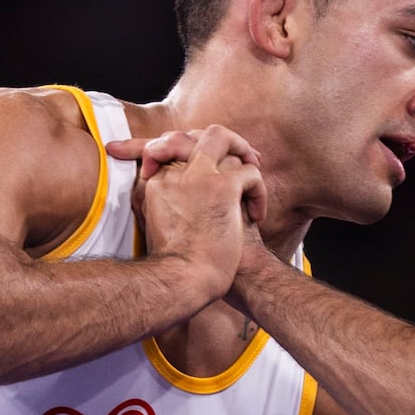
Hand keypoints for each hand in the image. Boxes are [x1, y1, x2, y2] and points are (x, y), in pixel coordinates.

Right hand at [108, 126, 267, 301]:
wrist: (184, 280)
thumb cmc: (176, 267)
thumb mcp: (156, 228)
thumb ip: (161, 205)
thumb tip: (176, 196)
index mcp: (153, 184)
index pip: (167, 148)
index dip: (187, 150)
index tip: (208, 164)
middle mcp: (172, 174)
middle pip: (189, 134)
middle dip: (216, 141)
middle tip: (242, 156)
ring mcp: (197, 177)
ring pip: (220, 137)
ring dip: (242, 149)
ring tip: (255, 167)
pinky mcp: (221, 188)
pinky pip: (249, 171)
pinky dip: (260, 190)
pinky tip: (258, 214)